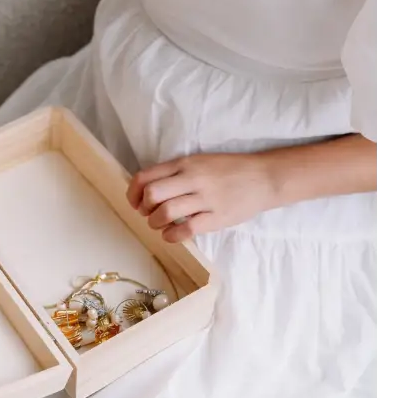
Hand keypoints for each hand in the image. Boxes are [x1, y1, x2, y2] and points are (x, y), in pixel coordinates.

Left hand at [127, 153, 276, 241]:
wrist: (264, 177)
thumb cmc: (229, 170)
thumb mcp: (199, 162)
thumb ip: (176, 172)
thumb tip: (148, 191)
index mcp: (185, 163)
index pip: (145, 176)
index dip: (133, 193)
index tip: (135, 203)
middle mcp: (192, 178)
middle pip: (152, 194)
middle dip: (144, 209)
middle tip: (149, 215)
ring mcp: (205, 198)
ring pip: (166, 212)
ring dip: (156, 223)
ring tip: (160, 226)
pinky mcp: (217, 217)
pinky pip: (186, 229)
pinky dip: (172, 236)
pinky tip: (172, 235)